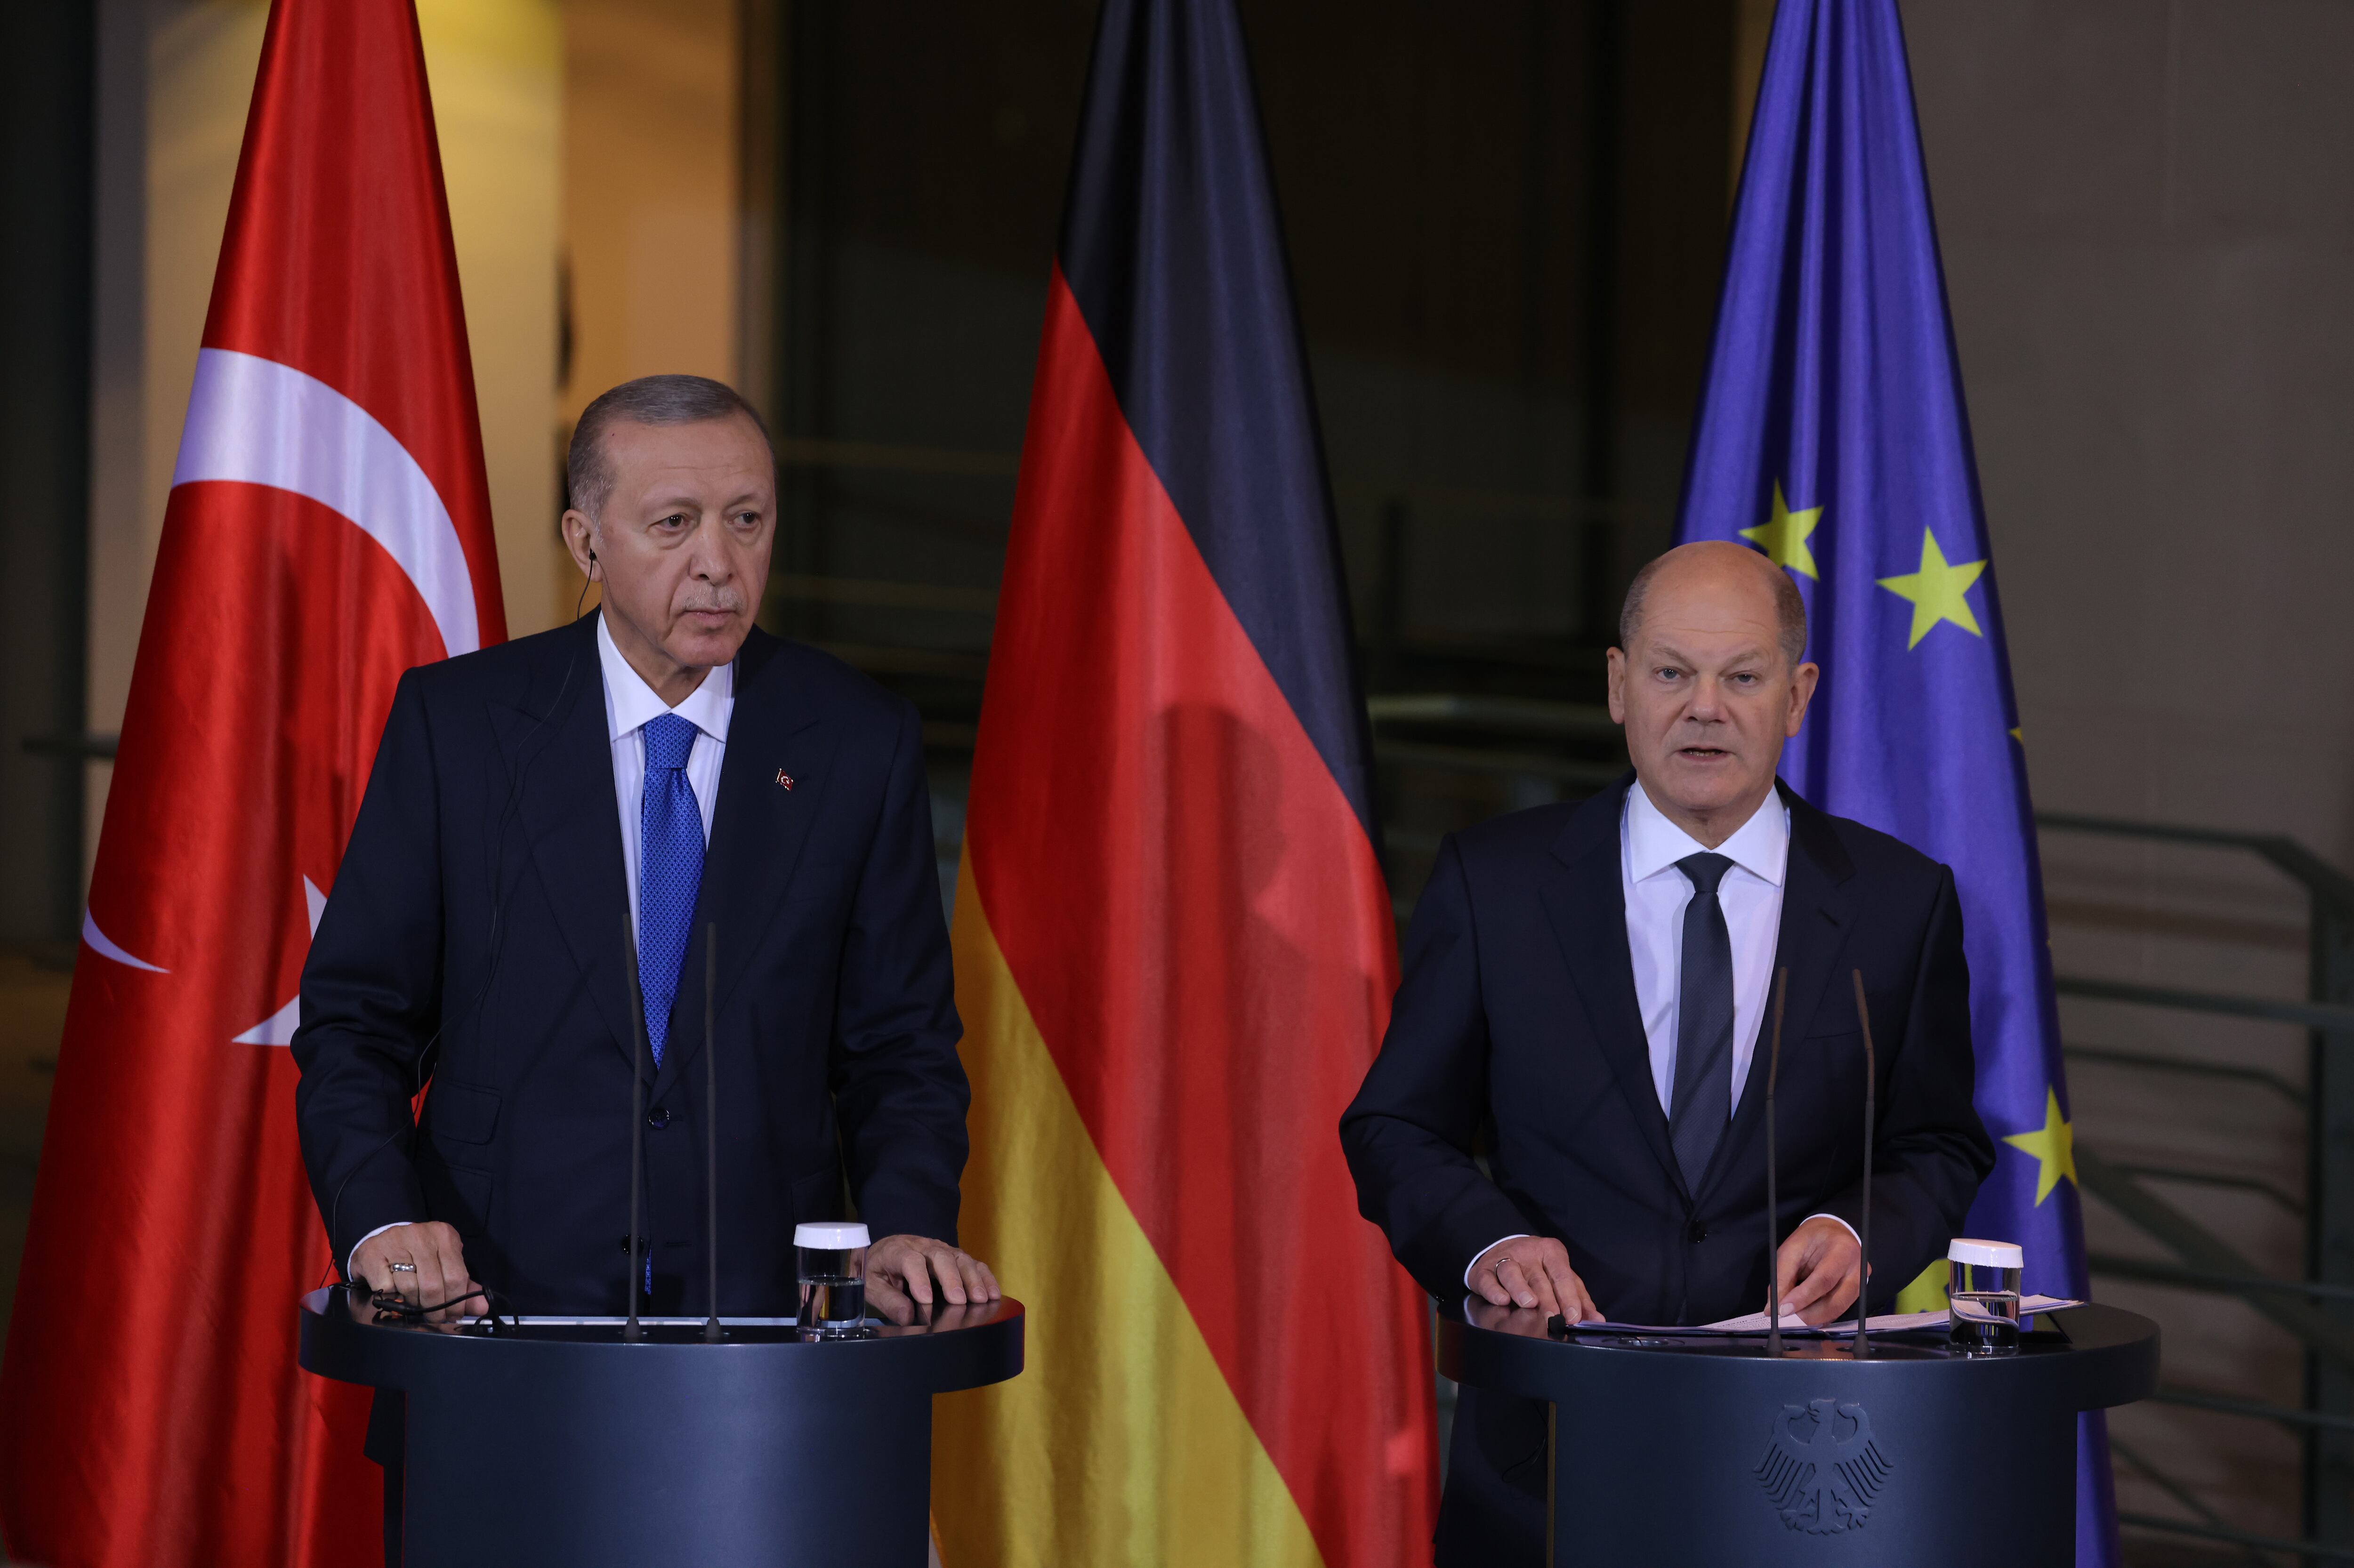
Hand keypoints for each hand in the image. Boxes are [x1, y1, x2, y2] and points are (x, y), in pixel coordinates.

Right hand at [352, 1221, 483, 1324]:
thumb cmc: (417, 1256)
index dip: (456, 1302)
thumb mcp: (444, 1264)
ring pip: (410, 1288)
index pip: (456, 1276)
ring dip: (413, 1304)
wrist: (379, 1241)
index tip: (453, 1315)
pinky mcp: (372, 1254)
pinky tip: (394, 1293)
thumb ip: (463, 1285)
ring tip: (414, 1304)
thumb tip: (482, 1307)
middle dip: (435, 1309)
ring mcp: (395, 1242)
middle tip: (434, 1318)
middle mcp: (420, 1235)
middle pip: (433, 1285)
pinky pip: (386, 1287)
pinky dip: (392, 1297)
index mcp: (444, 1235)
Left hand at [865, 1234, 1000, 1324]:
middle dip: (951, 1278)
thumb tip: (907, 1316)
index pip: (910, 1260)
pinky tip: (993, 1293)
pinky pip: (973, 1263)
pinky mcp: (954, 1256)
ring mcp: (941, 1249)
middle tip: (959, 1300)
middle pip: (940, 1256)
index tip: (925, 1300)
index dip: (918, 1278)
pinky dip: (985, 1277)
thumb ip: (888, 1300)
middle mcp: (922, 1246)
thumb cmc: (879, 1270)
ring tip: (980, 1299)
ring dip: (972, 1278)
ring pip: (960, 1258)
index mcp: (897, 1251)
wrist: (885, 1251)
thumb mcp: (872, 1285)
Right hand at [1468, 1236, 1600, 1322]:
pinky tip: (1502, 1300)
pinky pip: (1488, 1279)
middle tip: (1554, 1319)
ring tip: (1530, 1304)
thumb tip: (1597, 1320)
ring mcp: (1504, 1258)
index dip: (1568, 1296)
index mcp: (1551, 1251)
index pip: (1562, 1274)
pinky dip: (1493, 1290)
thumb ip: (1579, 1298)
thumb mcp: (1561, 1278)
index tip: (1573, 1316)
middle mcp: (1527, 1252)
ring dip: (1520, 1289)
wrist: (1503, 1250)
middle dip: (1547, 1300)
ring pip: (1511, 1272)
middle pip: (1538, 1277)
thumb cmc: (1539, 1268)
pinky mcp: (1483, 1270)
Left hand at [1775, 1216, 1866, 1325]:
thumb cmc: (1811, 1239)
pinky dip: (1820, 1316)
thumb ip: (1781, 1278)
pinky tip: (1806, 1313)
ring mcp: (1861, 1283)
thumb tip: (1772, 1309)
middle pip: (1835, 1302)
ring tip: (1794, 1316)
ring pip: (1838, 1311)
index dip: (1802, 1298)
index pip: (1824, 1279)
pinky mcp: (1858, 1293)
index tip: (1782, 1311)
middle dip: (1808, 1315)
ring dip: (1813, 1318)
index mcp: (1842, 1250)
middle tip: (1787, 1318)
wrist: (1833, 1232)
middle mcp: (1858, 1269)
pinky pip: (1838, 1311)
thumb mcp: (1791, 1250)